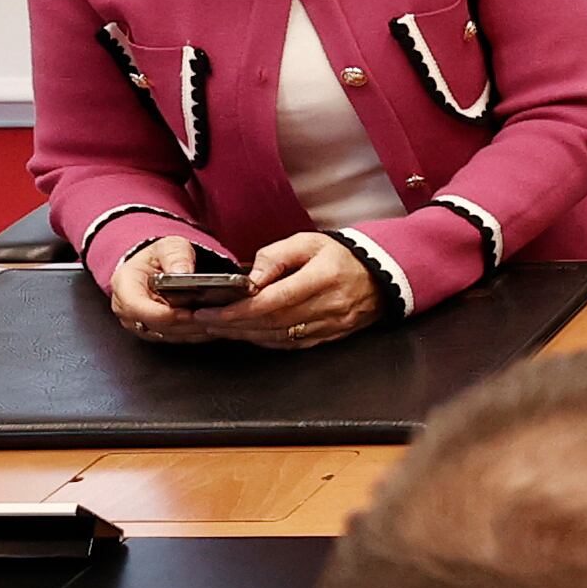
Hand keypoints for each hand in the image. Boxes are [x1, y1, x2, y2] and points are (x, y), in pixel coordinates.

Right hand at [108, 237, 216, 344]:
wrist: (155, 268)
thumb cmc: (159, 257)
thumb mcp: (169, 246)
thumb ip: (175, 255)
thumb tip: (182, 272)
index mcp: (125, 285)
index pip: (137, 307)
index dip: (162, 313)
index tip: (187, 312)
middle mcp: (128, 309)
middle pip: (155, 325)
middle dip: (185, 323)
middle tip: (211, 317)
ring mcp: (140, 324)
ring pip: (169, 335)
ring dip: (193, 330)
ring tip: (216, 320)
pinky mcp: (155, 333)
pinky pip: (177, 339)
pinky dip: (196, 334)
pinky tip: (213, 325)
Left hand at [195, 232, 383, 351]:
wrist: (380, 276)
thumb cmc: (340, 256)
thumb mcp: (308, 242)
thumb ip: (275, 257)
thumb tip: (249, 279)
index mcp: (322, 277)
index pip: (274, 300)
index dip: (240, 310)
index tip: (213, 311)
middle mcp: (329, 305)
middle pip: (272, 322)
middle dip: (234, 324)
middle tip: (205, 321)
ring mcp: (331, 324)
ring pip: (280, 337)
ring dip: (245, 335)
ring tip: (219, 329)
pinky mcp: (331, 336)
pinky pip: (293, 345)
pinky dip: (266, 341)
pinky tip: (248, 335)